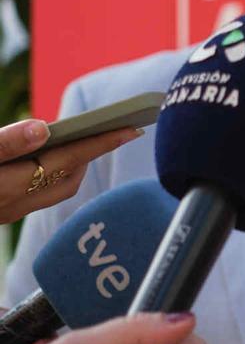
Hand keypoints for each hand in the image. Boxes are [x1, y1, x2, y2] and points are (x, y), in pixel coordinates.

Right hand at [0, 119, 139, 225]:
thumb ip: (6, 143)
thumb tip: (44, 129)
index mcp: (7, 188)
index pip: (68, 161)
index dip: (101, 143)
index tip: (132, 129)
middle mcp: (12, 206)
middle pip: (68, 181)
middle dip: (90, 155)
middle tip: (107, 129)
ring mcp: (6, 213)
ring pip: (54, 191)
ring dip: (70, 165)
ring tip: (79, 139)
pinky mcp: (0, 213)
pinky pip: (38, 194)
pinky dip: (50, 173)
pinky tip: (45, 156)